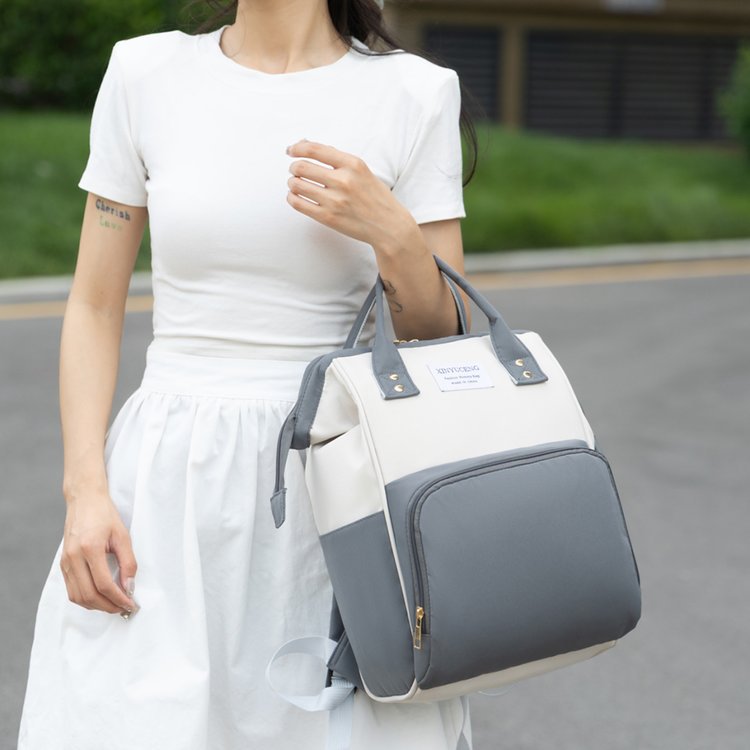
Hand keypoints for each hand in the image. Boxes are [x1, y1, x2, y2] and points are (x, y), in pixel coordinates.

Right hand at [60, 493, 139, 615]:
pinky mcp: (63, 564)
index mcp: (89, 548)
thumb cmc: (105, 515)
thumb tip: (129, 587)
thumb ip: (128, 562)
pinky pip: (72, 590)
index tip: (130, 604)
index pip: (104, 584)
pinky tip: (100, 597)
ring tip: (114, 605)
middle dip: (108, 606)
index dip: (118, 598)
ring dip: (96, 606)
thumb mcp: (123, 536)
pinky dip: (86, 599)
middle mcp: (73, 557)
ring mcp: (65, 562)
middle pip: (89, 595)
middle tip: (124, 609)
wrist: (84, 501)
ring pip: (78, 596)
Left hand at [285, 139, 414, 251]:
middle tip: (295, 171)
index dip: (297, 148)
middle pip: (301, 167)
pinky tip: (296, 197)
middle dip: (294, 167)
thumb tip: (306, 144)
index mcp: (353, 164)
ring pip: (297, 185)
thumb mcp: (362, 170)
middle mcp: (343, 181)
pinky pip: (298, 204)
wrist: (389, 226)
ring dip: (292, 183)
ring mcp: (335, 200)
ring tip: (296, 184)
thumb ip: (336, 158)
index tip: (291, 150)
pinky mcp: (328, 217)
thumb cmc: (375, 197)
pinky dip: (292, 198)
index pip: (315, 149)